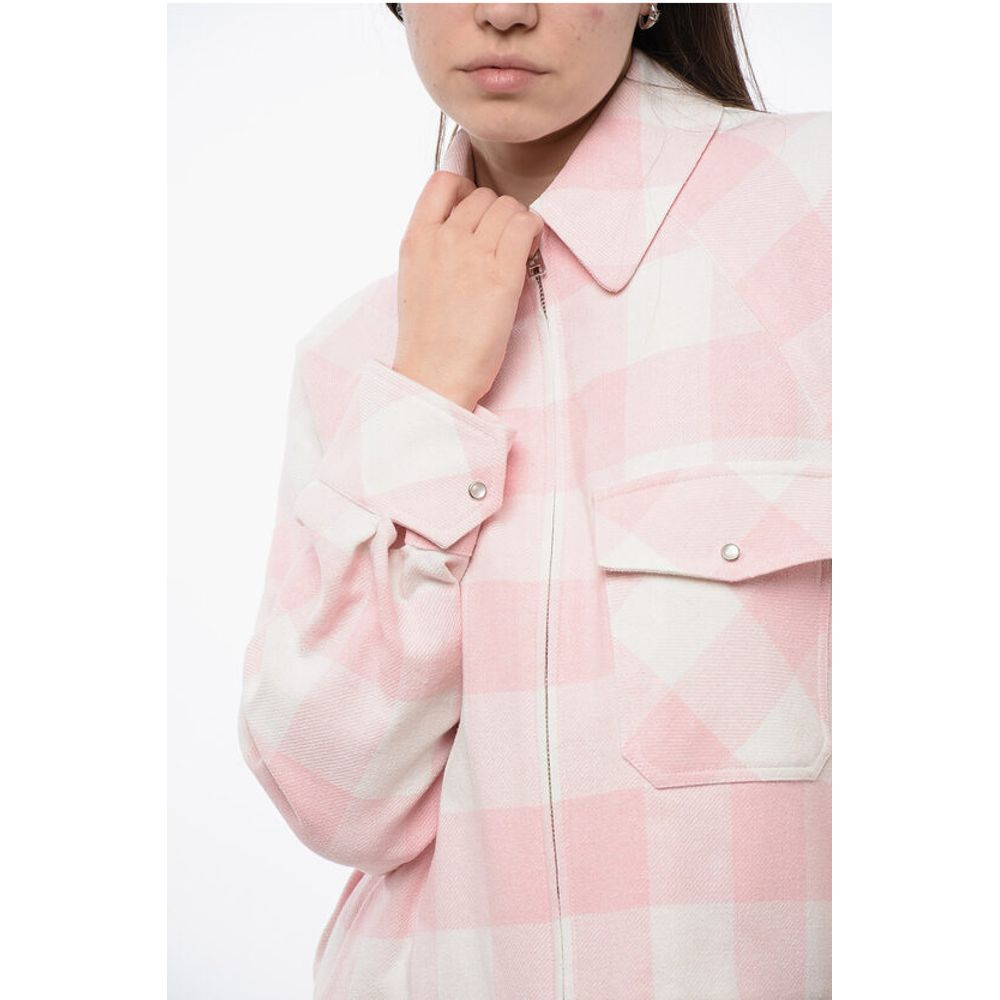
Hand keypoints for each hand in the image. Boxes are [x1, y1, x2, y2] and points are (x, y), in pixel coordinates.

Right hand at [393, 170, 543, 410]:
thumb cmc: (428, 338)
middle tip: (501, 245)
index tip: (475, 211)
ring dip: (517, 224)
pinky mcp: (501, 274)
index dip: (465, 189)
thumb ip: (436, 247)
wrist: (433, 376)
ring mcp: (472, 254)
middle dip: (496, 215)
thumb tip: (470, 228)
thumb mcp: (417, 279)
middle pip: (483, 196)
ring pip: (507, 207)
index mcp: (415, 238)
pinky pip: (526, 226)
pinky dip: (534, 231)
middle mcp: (442, 238)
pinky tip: (531, 249)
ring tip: (516, 251)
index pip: (443, 181)